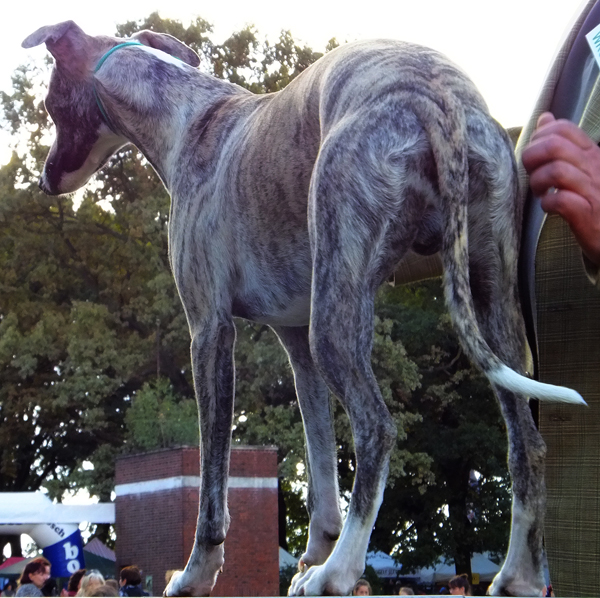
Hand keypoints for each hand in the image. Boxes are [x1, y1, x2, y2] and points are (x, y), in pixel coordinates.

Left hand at [522, 112, 599, 265]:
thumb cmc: (595, 200)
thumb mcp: (582, 167)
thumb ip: (564, 143)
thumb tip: (545, 118)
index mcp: (592, 154)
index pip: (563, 128)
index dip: (540, 139)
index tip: (537, 157)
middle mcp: (595, 168)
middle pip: (554, 146)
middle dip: (532, 158)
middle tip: (533, 174)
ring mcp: (593, 191)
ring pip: (556, 170)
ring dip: (538, 182)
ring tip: (541, 193)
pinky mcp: (588, 215)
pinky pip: (562, 200)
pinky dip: (548, 204)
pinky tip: (549, 208)